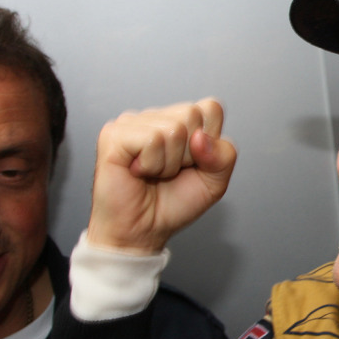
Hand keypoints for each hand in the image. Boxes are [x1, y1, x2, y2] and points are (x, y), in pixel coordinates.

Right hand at [87, 98, 236, 252]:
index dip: (210, 143)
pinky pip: (152, 140)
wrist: (144, 231)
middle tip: (169, 172)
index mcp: (180, 122)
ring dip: (169, 164)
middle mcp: (156, 117)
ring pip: (174, 129)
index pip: (211, 108)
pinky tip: (139, 172)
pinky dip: (152, 165)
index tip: (193, 164)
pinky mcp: (114, 134)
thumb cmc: (173, 205)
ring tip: (154, 173)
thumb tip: (200, 136)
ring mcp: (133, 122)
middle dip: (189, 154)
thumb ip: (224, 156)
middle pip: (193, 114)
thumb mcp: (215, 182)